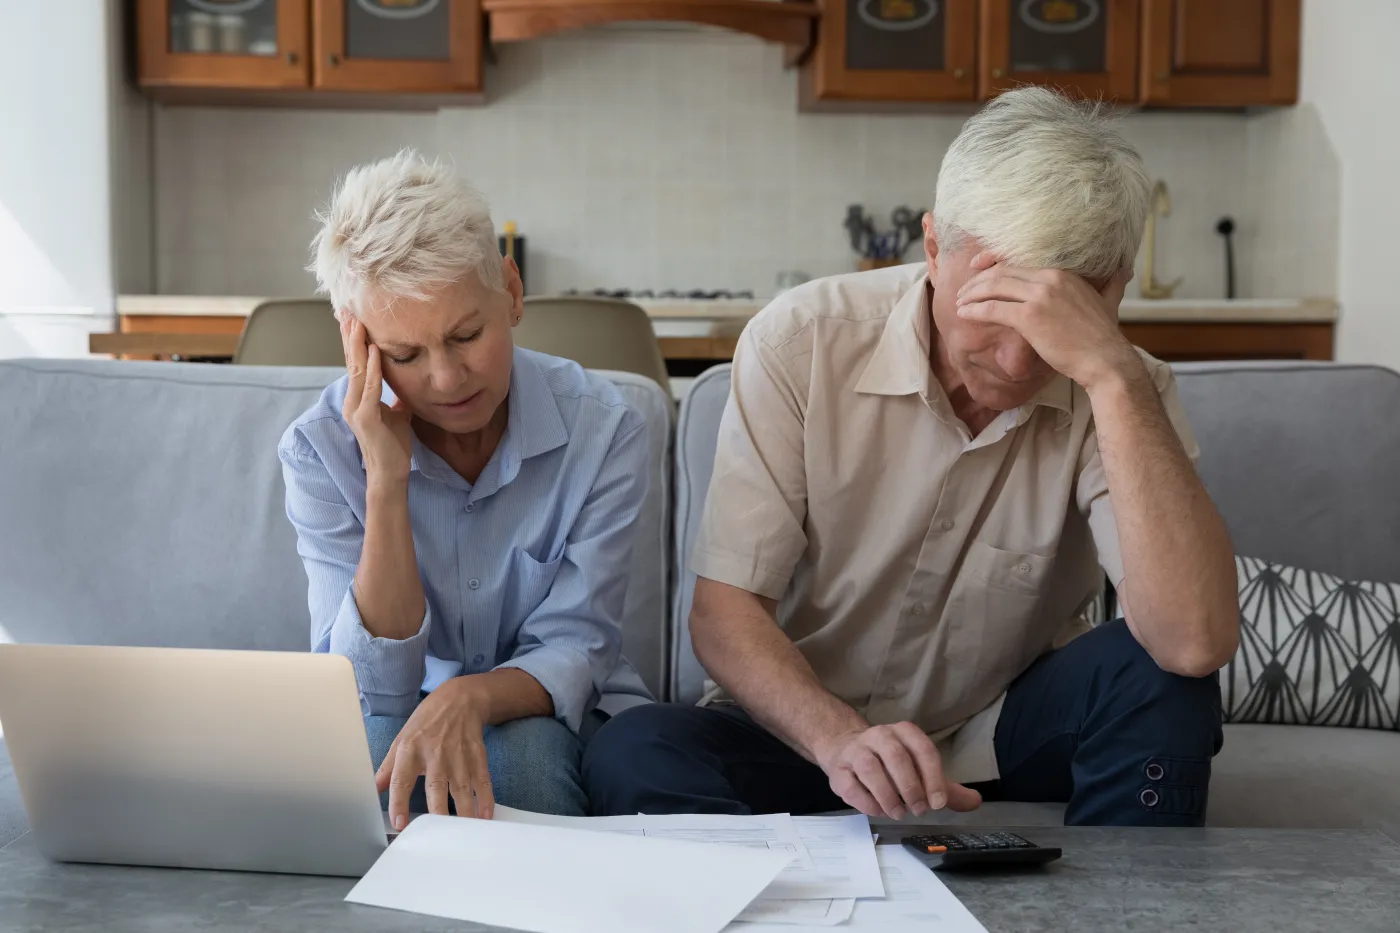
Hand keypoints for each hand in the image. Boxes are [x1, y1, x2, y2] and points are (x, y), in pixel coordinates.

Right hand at [340, 315, 413, 481]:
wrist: (390, 474)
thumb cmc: (394, 445)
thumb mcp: (398, 413)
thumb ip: (397, 395)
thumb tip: (407, 379)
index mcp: (359, 398)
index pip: (355, 363)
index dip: (353, 341)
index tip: (353, 318)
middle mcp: (352, 401)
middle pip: (350, 361)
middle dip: (349, 335)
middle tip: (346, 310)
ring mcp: (356, 410)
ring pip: (356, 370)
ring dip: (357, 345)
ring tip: (358, 322)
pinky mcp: (366, 419)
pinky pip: (369, 389)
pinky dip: (372, 369)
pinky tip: (374, 351)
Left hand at [375, 676, 495, 828]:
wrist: (460, 699)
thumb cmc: (427, 722)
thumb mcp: (402, 738)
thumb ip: (388, 768)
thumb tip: (374, 790)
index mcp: (411, 749)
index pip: (401, 780)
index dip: (399, 803)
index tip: (399, 824)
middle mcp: (435, 753)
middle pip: (435, 787)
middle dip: (436, 812)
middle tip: (435, 834)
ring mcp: (459, 755)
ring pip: (461, 789)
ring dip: (463, 813)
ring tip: (461, 833)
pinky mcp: (477, 756)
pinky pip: (482, 781)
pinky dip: (485, 800)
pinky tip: (485, 816)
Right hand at [814, 723, 981, 819]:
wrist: (847, 751)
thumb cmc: (890, 764)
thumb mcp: (921, 771)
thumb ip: (947, 788)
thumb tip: (975, 801)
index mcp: (904, 732)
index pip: (923, 750)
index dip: (933, 777)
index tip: (938, 803)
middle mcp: (879, 736)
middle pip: (896, 756)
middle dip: (910, 787)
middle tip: (919, 810)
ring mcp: (856, 751)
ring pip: (870, 768)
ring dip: (887, 795)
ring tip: (898, 813)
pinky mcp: (838, 770)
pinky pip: (851, 785)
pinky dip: (866, 802)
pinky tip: (878, 811)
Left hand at [954, 254, 1141, 390]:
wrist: (1106, 359)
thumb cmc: (1103, 336)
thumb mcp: (1109, 300)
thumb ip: (1113, 283)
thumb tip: (1125, 270)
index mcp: (1063, 272)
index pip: (1017, 260)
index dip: (992, 263)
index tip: (977, 269)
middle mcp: (1050, 278)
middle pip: (1002, 272)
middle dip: (978, 281)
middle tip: (963, 292)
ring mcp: (1040, 296)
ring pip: (994, 287)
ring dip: (972, 295)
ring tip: (960, 303)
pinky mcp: (1030, 317)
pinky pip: (993, 309)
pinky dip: (975, 310)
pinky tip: (964, 315)